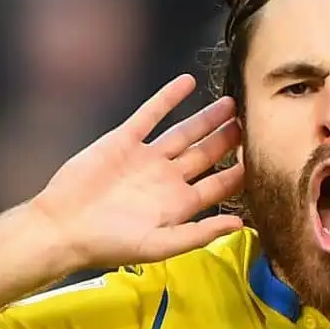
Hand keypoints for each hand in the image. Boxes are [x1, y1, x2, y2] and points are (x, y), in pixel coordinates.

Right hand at [30, 74, 244, 270]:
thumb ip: (199, 233)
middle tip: (255, 119)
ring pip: (184, 132)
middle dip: (230, 139)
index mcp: (179, 205)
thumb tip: (241, 224)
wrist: (63, 226)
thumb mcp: (159, 245)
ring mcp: (146, 158)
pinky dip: (168, 98)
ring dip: (206, 118)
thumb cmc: (108, 244)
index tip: (267, 155)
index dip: (242, 171)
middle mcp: (167, 179)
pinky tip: (186, 83)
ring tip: (230, 102)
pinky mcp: (124, 140)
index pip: (219, 186)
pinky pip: (150, 114)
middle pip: (207, 155)